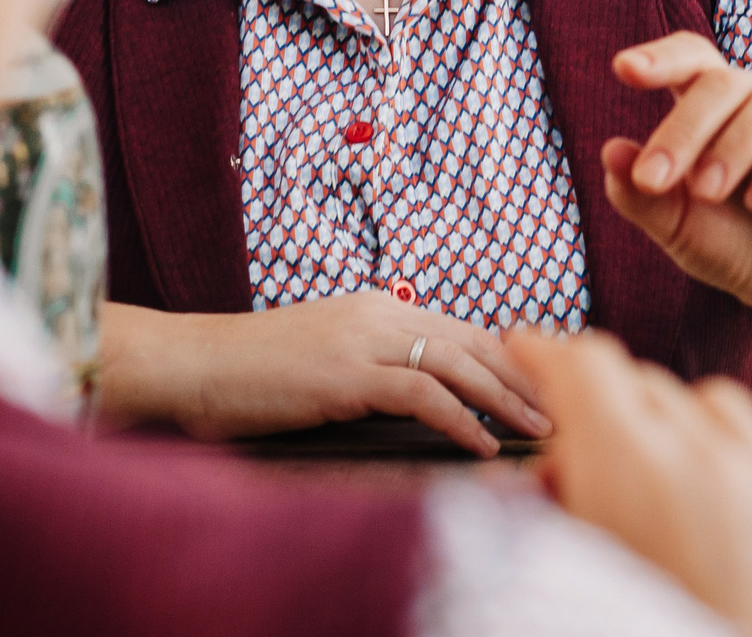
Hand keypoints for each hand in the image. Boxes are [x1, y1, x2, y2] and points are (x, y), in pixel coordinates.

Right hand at [97, 295, 548, 456]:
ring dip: (507, 398)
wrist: (190, 364)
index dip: (509, 357)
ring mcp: (363, 341)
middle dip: (524, 375)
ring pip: (459, 363)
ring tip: (540, 427)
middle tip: (561, 406)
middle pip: (474, 341)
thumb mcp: (323, 359)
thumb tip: (416, 396)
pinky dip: (461, 420)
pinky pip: (421, 394)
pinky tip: (483, 445)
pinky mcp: (346, 375)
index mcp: (377, 307)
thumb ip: (371, 366)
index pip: (462, 328)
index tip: (542, 384)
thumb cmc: (249, 372)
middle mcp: (379, 314)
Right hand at [512, 329, 751, 636]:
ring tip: (657, 491)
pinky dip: (737, 460)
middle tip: (584, 467)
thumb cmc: (668, 634)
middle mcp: (703, 455)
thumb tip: (548, 477)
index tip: (529, 352)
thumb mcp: (577, 576)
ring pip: (710, 403)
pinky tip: (720, 508)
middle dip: (607, 412)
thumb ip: (553, 515)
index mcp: (631, 471)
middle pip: (642, 385)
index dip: (548, 354)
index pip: (585, 367)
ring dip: (676, 428)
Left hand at [603, 32, 751, 331]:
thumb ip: (648, 200)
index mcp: (723, 112)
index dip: (663, 58)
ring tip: (747, 202)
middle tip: (662, 180)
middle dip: (690, 128)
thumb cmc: (750, 254)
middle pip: (731, 82)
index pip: (696, 63)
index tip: (623, 71)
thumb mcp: (688, 235)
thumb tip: (610, 151)